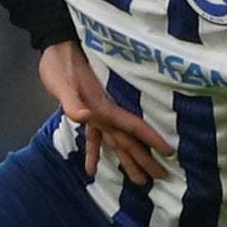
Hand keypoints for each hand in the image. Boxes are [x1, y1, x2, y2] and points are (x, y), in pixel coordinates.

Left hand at [38, 42, 173, 184]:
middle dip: (144, 158)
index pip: (132, 126)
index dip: (151, 139)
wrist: (56, 46)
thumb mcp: (63, 83)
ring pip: (116, 140)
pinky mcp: (86, 110)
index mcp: (104, 106)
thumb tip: (84, 117)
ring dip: (127, 159)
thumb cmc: (60, 64)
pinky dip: (95, 152)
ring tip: (139, 180)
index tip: (170, 152)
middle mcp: (105, 112)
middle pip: (128, 139)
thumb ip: (72, 103)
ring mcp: (97, 112)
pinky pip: (95, 136)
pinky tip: (92, 169)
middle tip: (162, 177)